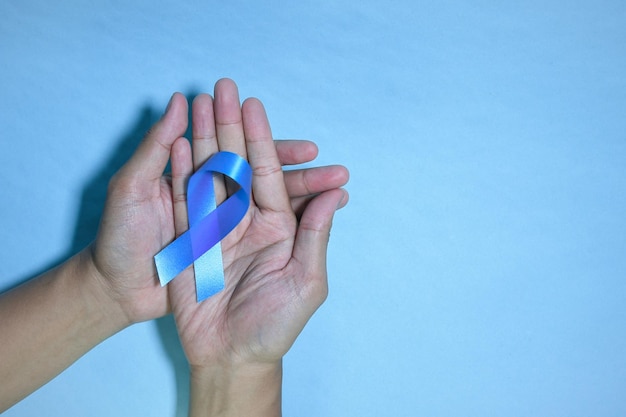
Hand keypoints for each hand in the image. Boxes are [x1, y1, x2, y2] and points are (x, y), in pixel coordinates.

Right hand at [168, 79, 348, 371]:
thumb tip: (333, 196)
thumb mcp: (306, 282)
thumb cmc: (276, 325)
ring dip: (203, 139)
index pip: (268, 174)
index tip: (253, 105)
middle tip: (222, 87)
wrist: (232, 356)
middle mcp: (248, 220)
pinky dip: (179, 173)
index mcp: (279, 226)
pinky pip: (184, 202)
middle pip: (237, 164)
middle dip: (230, 126)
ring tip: (195, 103)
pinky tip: (176, 143)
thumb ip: (315, 236)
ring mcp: (217, 228)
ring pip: (209, 175)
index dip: (261, 139)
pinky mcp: (190, 241)